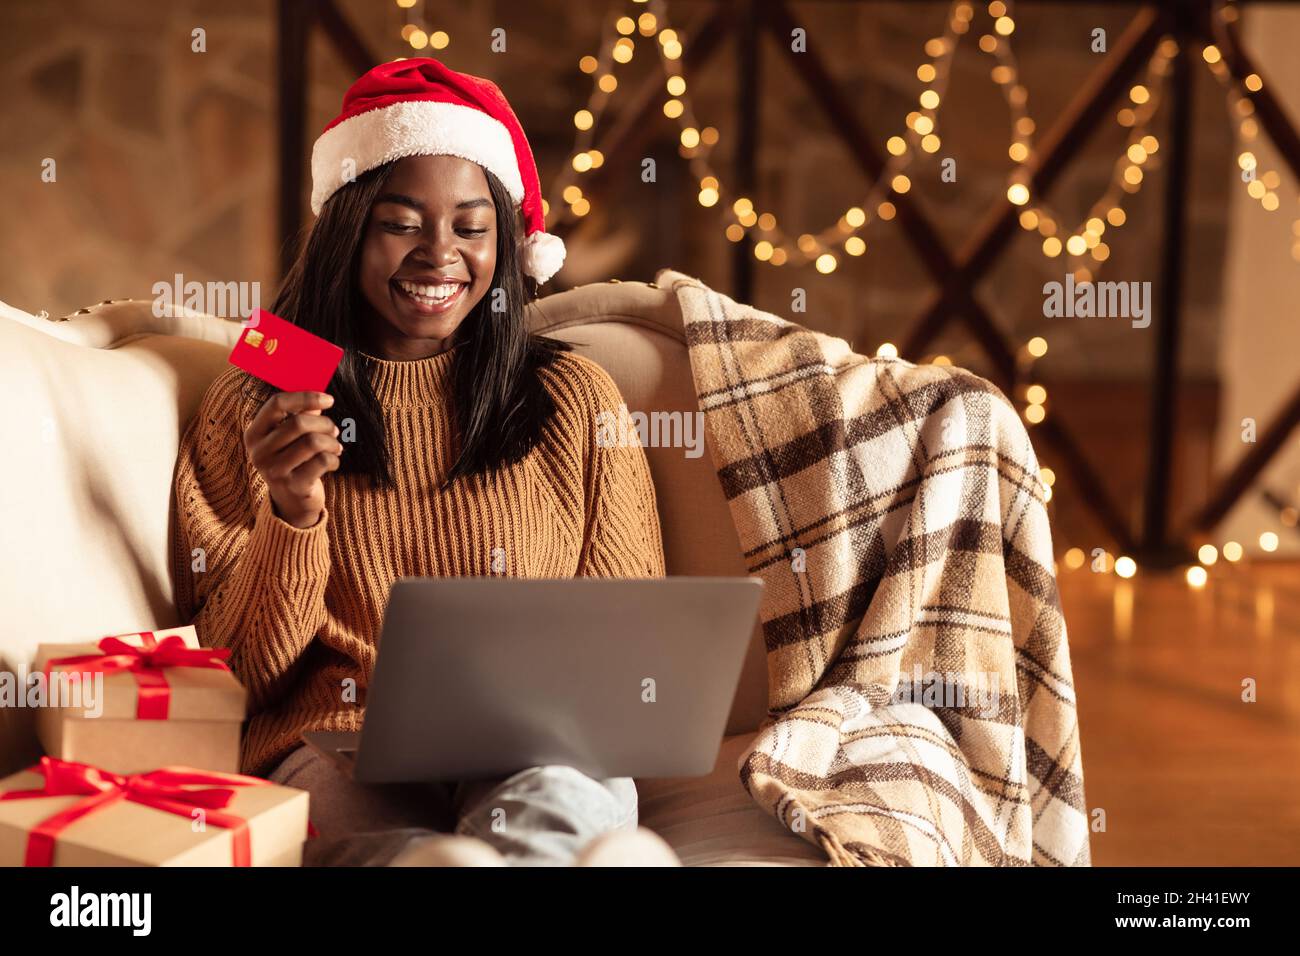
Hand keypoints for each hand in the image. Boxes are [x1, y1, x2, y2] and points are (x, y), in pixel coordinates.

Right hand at [243, 391, 342, 528]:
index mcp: (254, 434)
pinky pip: (322, 461)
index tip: (328, 399)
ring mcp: (274, 470)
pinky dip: (334, 459)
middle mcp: (259, 452)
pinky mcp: (293, 485)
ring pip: (313, 441)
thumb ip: (301, 415)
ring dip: (332, 442)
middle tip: (334, 431)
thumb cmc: (294, 461)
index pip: (276, 404)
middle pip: (299, 423)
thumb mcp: (291, 438)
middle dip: (325, 424)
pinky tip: (332, 463)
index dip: (305, 397)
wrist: (292, 502)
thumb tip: (320, 398)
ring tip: (335, 447)